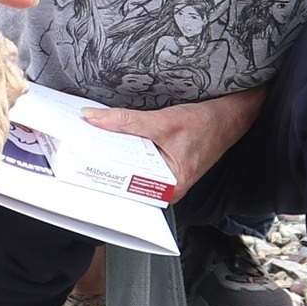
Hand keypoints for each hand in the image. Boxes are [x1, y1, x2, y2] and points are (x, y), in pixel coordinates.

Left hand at [82, 87, 265, 201]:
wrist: (231, 116)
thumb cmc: (206, 124)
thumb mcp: (163, 121)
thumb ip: (126, 121)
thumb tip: (92, 119)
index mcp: (168, 189)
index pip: (125, 186)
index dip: (100, 173)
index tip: (77, 164)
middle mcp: (165, 189)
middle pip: (124, 176)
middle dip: (102, 162)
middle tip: (74, 151)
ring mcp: (163, 178)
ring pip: (129, 166)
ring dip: (111, 153)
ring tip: (85, 142)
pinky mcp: (162, 165)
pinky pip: (136, 158)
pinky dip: (123, 147)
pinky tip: (106, 137)